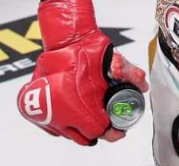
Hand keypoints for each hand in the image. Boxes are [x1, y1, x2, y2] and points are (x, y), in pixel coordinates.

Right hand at [18, 0, 148, 145]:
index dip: (112, 132)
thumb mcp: (115, 61)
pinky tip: (73, 115)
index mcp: (80, 107)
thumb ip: (130, 74)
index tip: (118, 130)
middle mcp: (62, 114)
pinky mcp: (36, 109)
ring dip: (80, 128)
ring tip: (91, 119)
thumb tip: (142, 86)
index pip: (99, 130)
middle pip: (84, 137)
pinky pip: (54, 126)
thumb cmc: (85, 50)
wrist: (65, 40)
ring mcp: (47, 113)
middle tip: (106, 125)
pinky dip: (64, 123)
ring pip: (68, 133)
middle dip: (97, 131)